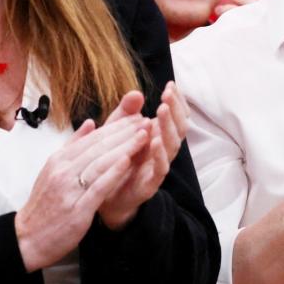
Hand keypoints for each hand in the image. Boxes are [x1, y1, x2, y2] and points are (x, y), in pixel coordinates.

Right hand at [15, 114, 148, 270]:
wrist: (28, 238)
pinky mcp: (77, 208)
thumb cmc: (45, 205)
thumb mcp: (53, 170)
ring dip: (124, 147)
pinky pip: (98, 186)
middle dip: (125, 132)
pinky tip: (128, 161)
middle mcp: (63, 171)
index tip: (135, 117)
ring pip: (100, 162)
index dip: (116, 126)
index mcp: (59, 160)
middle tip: (146, 120)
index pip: (93, 138)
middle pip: (99, 146)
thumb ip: (73, 146)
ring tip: (144, 135)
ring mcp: (69, 189)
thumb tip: (91, 123)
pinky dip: (113, 172)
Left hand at [97, 86, 189, 228]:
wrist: (104, 199)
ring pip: (173, 145)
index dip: (177, 101)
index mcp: (157, 137)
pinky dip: (160, 154)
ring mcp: (158, 167)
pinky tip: (155, 141)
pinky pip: (160, 169)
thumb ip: (125, 114)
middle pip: (179, 128)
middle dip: (175, 109)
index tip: (171, 85)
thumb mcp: (116, 134)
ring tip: (162, 109)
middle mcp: (163, 150)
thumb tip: (136, 92)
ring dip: (168, 126)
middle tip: (168, 93)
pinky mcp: (150, 183)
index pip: (176, 116)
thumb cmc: (115, 163)